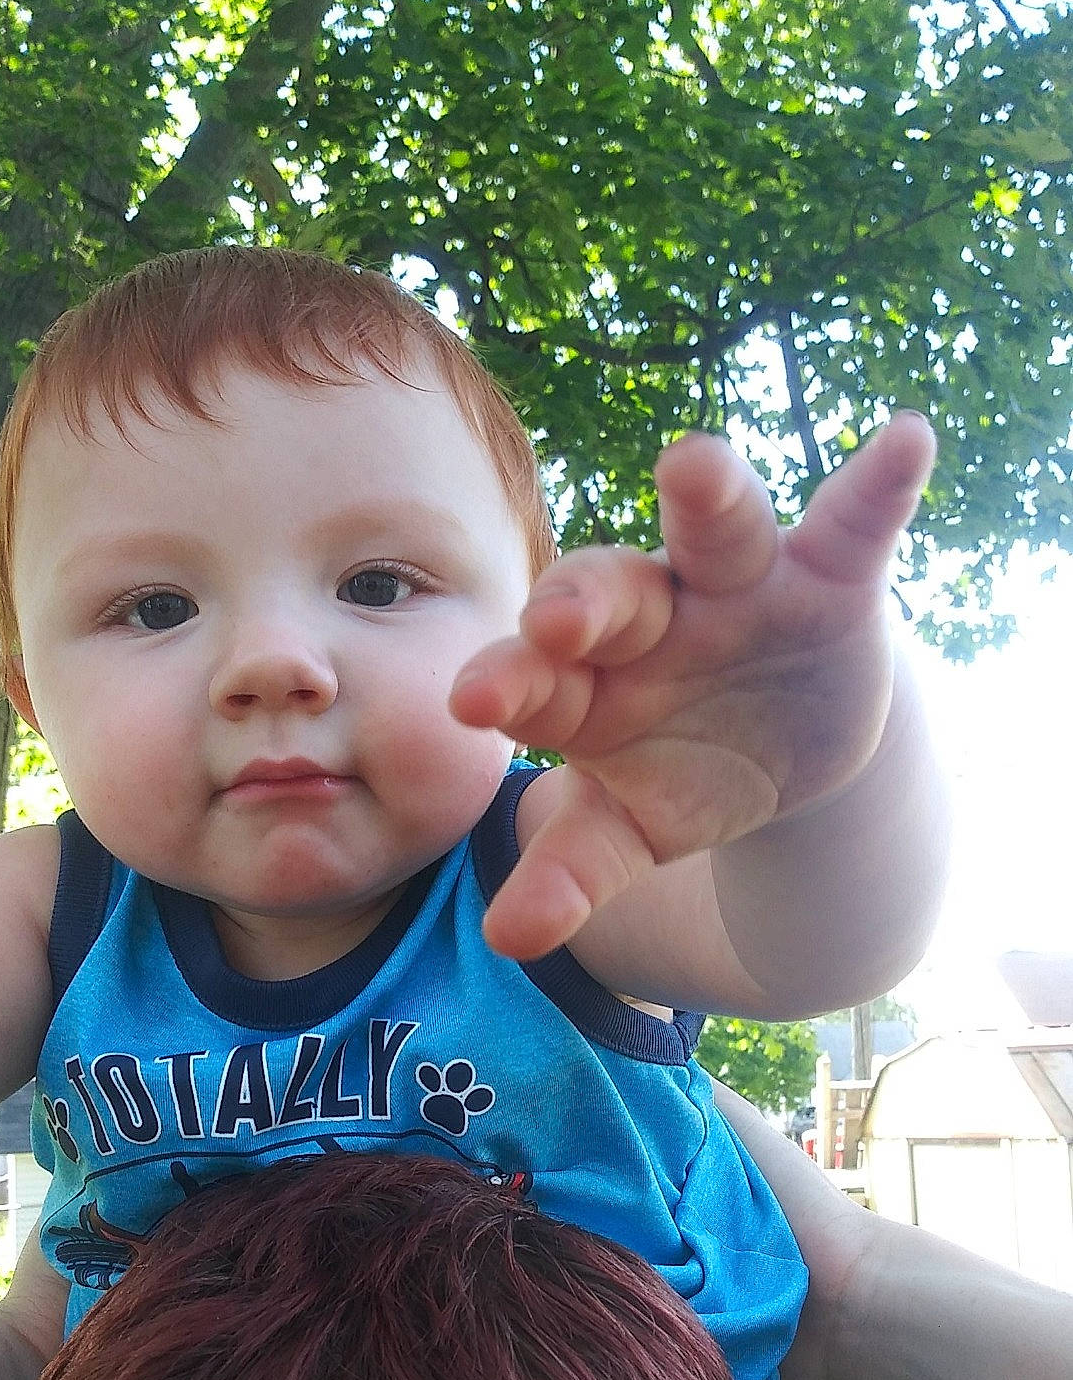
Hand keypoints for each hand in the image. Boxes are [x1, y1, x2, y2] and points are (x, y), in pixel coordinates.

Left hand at [450, 415, 935, 960]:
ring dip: (707, 496)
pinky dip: (881, 483)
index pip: (540, 678)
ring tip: (692, 464)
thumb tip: (508, 939)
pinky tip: (906, 440)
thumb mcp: (628, 831)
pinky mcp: (831, 575)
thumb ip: (569, 873)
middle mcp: (653, 617)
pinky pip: (855, 521)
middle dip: (583, 602)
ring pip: (716, 532)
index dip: (510, 683)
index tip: (473, 704)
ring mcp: (741, 589)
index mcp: (586, 680)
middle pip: (610, 594)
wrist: (785, 745)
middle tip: (554, 620)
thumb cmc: (677, 776)